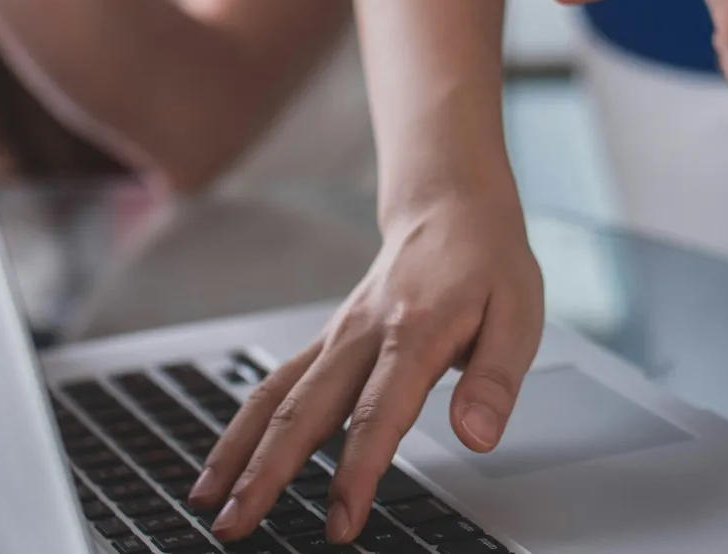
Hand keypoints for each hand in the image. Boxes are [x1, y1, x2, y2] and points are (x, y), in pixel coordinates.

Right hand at [188, 196, 543, 542]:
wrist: (449, 206)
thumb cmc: (487, 264)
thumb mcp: (520, 315)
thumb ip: (495, 380)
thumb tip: (476, 436)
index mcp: (414, 333)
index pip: (377, 414)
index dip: (357, 472)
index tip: (341, 522)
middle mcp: (362, 336)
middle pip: (303, 411)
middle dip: (266, 474)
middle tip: (237, 526)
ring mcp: (336, 338)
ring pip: (274, 398)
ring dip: (238, 452)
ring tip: (207, 502)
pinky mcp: (325, 342)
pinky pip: (274, 385)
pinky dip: (243, 426)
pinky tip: (224, 462)